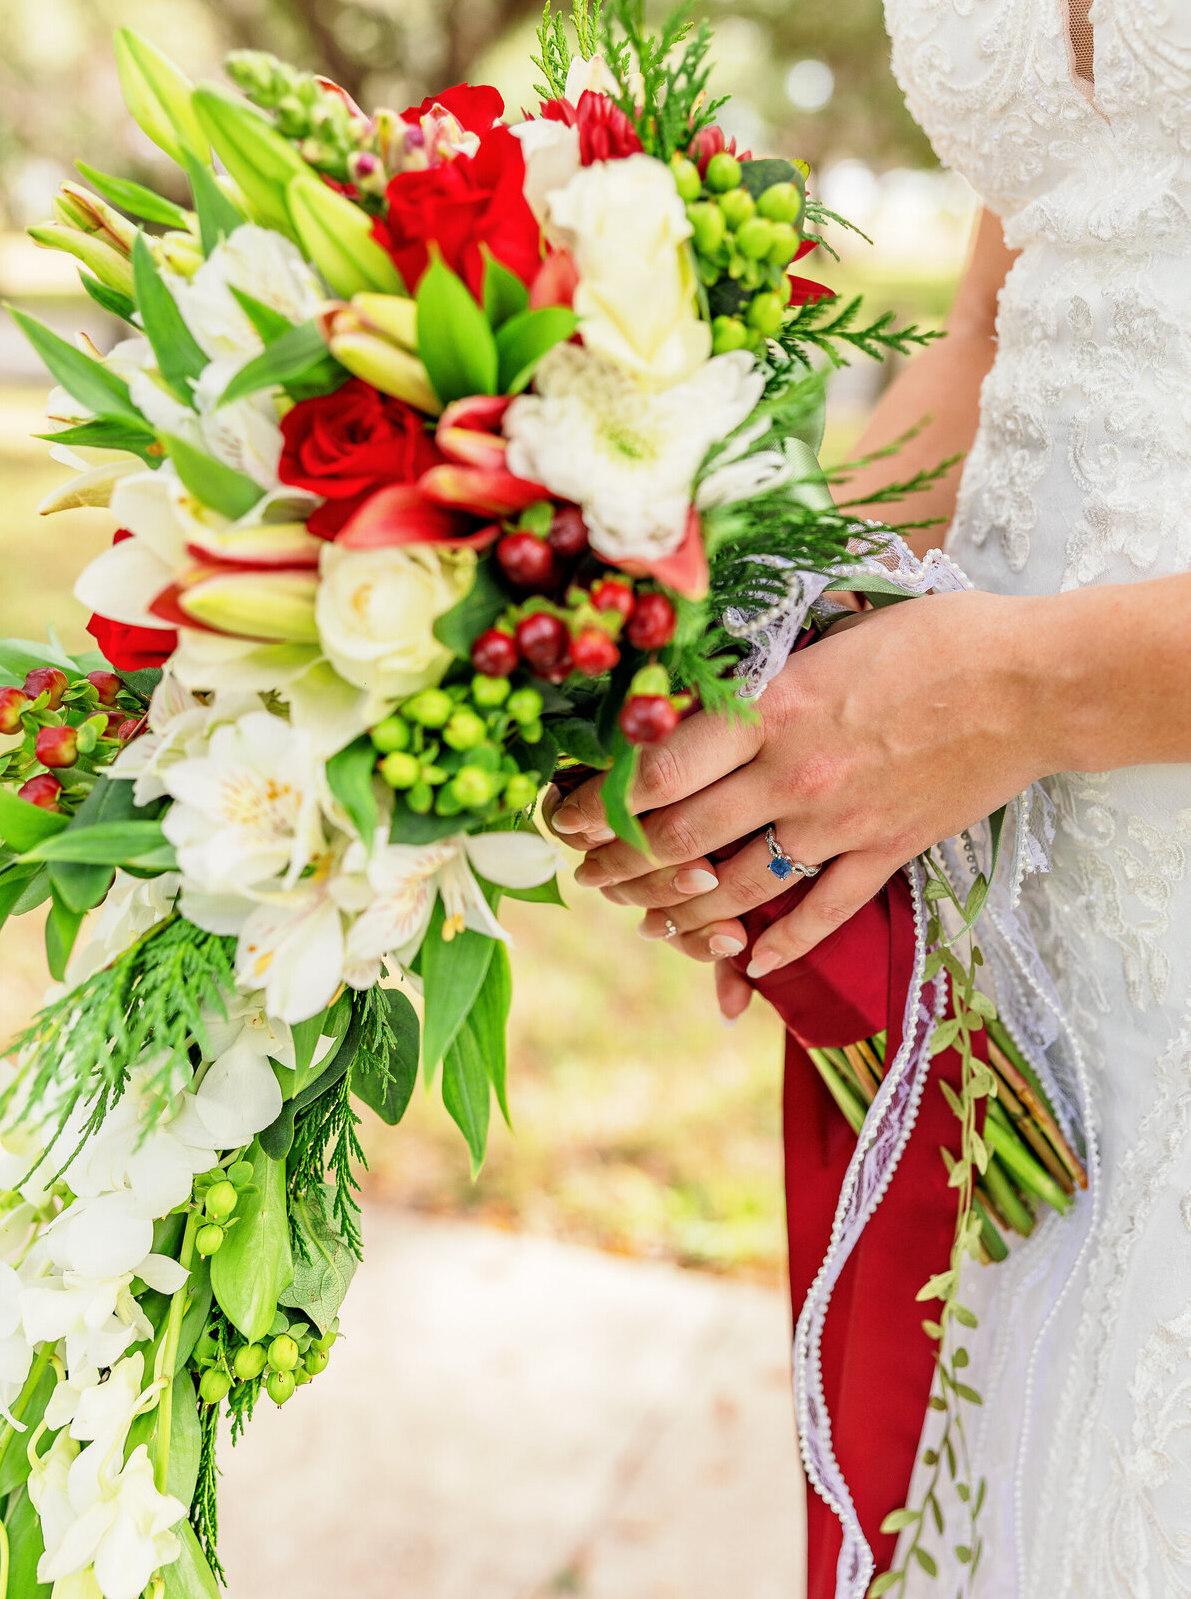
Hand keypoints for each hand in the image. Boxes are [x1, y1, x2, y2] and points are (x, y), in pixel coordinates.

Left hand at [547, 589, 1058, 985]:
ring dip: (679, 910)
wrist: (1033, 681)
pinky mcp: (887, 852)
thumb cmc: (932, 637)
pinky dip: (780, 944)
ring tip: (645, 915)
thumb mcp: (824, 635)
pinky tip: (750, 964)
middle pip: (679, 839)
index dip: (598, 802)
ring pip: (736, 888)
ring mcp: (840, 823)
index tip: (565, 812)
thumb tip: (693, 699)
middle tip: (589, 872)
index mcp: (769, 709)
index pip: (656, 772)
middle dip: (620, 863)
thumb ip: (758, 678)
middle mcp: (792, 775)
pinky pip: (821, 913)